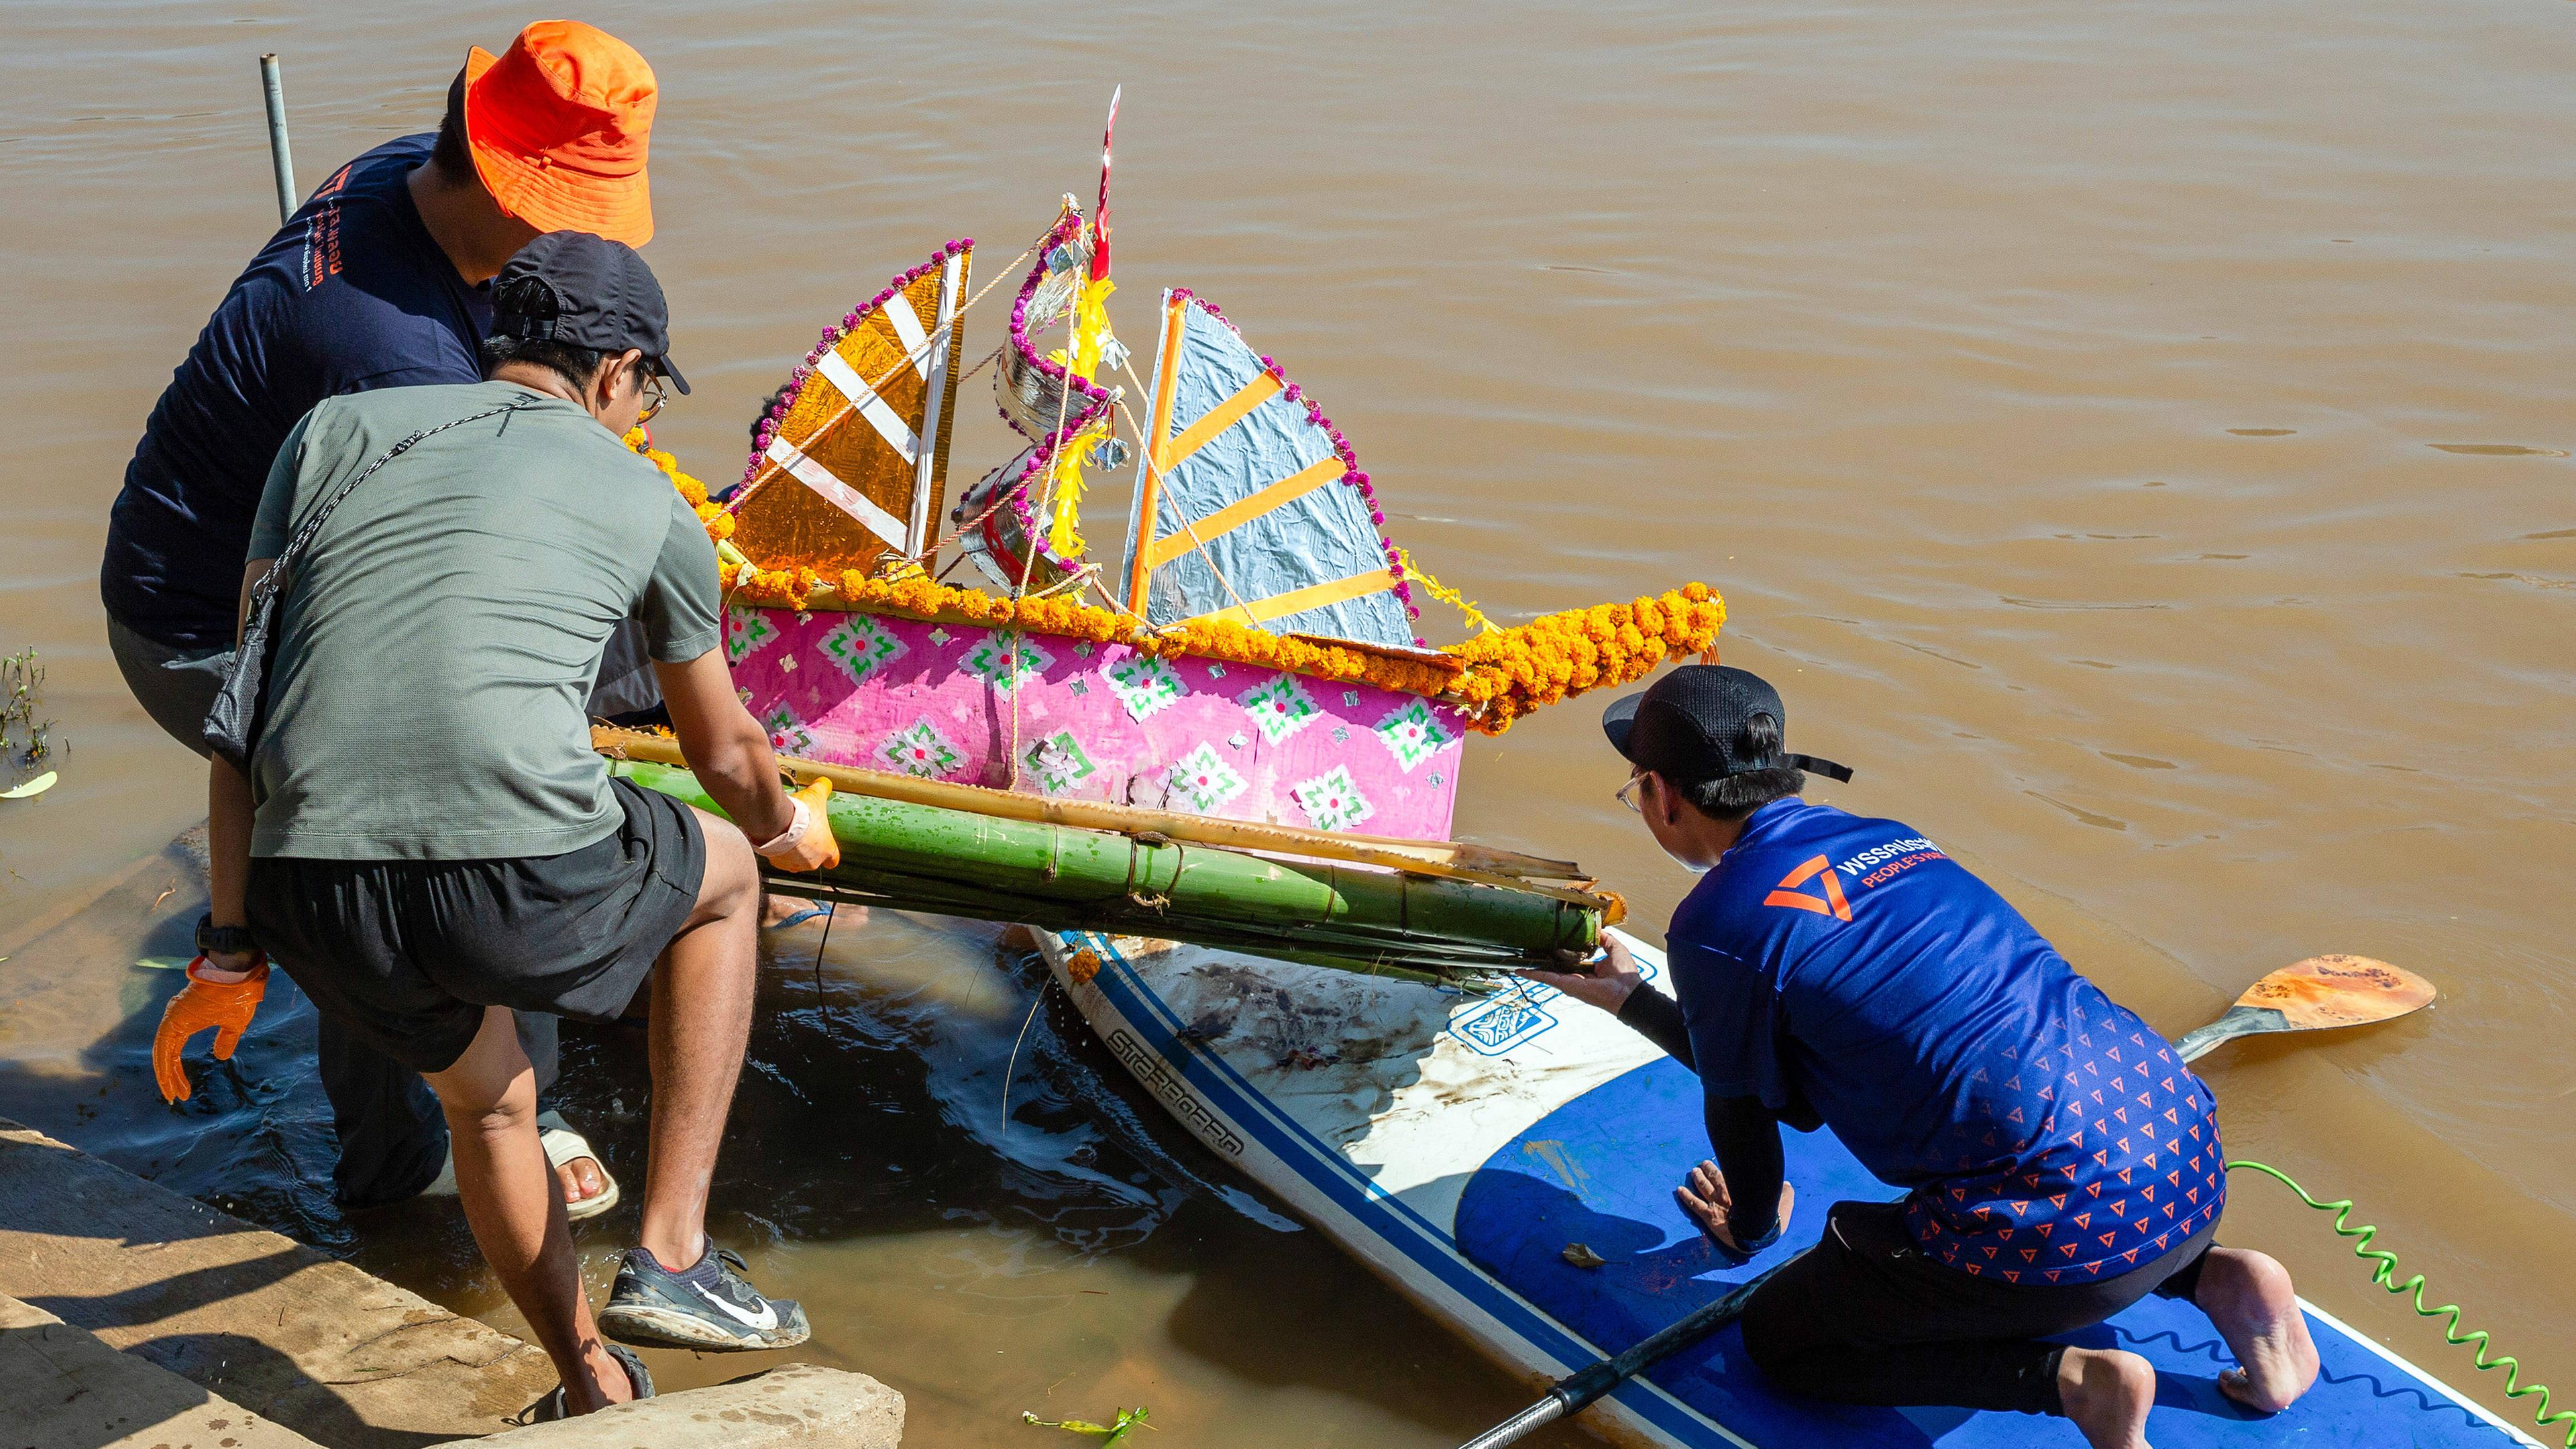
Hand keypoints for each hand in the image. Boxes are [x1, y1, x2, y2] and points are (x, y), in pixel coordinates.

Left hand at [152, 957, 267, 1102]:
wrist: (237, 975)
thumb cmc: (237, 996)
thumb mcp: (235, 1024)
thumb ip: (226, 1040)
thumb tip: (220, 1057)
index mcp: (187, 1024)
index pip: (175, 1054)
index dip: (178, 1074)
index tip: (184, 1092)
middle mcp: (175, 1022)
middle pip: (166, 1057)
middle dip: (170, 1079)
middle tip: (175, 1098)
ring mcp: (172, 1019)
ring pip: (162, 1054)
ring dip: (165, 1076)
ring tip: (172, 1095)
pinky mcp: (173, 1019)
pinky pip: (163, 1047)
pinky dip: (164, 1064)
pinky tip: (167, 1080)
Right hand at [756, 778, 839, 872]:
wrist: (776, 823)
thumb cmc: (800, 815)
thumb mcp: (816, 795)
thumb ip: (823, 788)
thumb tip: (825, 783)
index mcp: (827, 850)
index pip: (833, 860)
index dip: (830, 852)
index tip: (825, 844)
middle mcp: (811, 862)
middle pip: (813, 859)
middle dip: (808, 847)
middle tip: (803, 833)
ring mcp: (793, 864)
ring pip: (795, 860)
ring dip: (793, 850)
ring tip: (788, 833)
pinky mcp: (776, 862)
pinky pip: (779, 857)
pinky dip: (778, 849)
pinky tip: (776, 837)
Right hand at [1521, 934, 1640, 1013]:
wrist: (1627, 990)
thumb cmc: (1625, 973)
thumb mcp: (1615, 948)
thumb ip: (1604, 938)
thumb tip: (1597, 928)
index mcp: (1587, 970)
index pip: (1569, 961)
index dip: (1558, 954)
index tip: (1548, 945)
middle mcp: (1576, 977)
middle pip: (1554, 969)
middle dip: (1541, 962)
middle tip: (1527, 952)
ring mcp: (1570, 982)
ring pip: (1547, 974)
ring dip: (1533, 969)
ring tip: (1518, 962)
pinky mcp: (1567, 985)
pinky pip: (1548, 978)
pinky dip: (1534, 975)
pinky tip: (1522, 971)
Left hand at [1675, 1159, 1793, 1255]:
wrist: (1756, 1238)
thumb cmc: (1769, 1223)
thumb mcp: (1783, 1207)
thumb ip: (1785, 1194)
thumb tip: (1787, 1185)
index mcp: (1743, 1190)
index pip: (1732, 1174)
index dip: (1726, 1168)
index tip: (1723, 1162)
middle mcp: (1727, 1193)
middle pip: (1715, 1177)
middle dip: (1709, 1169)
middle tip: (1703, 1163)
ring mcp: (1716, 1204)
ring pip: (1703, 1187)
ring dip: (1697, 1178)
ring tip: (1693, 1171)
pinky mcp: (1709, 1216)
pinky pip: (1694, 1204)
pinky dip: (1685, 1196)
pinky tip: (1679, 1190)